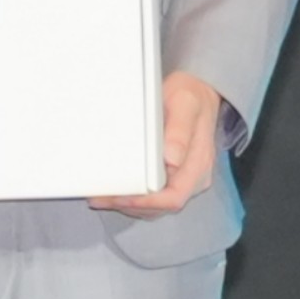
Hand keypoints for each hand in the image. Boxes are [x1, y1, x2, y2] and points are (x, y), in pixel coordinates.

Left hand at [92, 72, 226, 215]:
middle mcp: (194, 176)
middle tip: (101, 198)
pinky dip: (134, 198)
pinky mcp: (174, 175)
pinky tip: (117, 191)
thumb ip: (179, 130)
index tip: (121, 196)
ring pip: (157, 206)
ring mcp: (184, 177)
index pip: (174, 197)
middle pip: (162, 206)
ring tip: (102, 197)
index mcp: (198, 163)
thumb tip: (171, 160)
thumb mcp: (185, 104)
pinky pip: (155, 196)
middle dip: (130, 206)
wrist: (198, 92)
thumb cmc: (190, 96)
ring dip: (129, 205)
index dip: (146, 203)